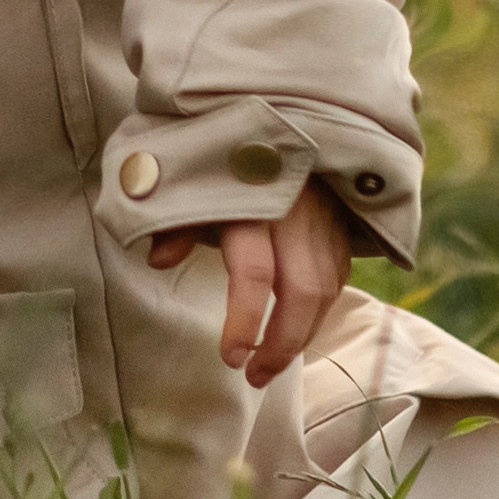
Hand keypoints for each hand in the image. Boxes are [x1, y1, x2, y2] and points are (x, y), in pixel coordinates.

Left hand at [146, 183, 355, 388]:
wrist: (281, 122)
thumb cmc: (226, 164)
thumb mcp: (192, 184)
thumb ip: (175, 222)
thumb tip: (156, 260)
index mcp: (252, 201)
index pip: (253, 271)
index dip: (244, 319)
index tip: (231, 358)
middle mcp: (295, 212)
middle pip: (302, 291)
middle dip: (282, 343)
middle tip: (255, 376)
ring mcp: (324, 220)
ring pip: (326, 290)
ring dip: (302, 335)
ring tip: (270, 364)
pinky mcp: (342, 228)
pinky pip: (337, 279)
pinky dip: (319, 313)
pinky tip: (296, 331)